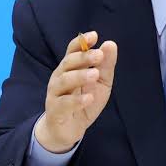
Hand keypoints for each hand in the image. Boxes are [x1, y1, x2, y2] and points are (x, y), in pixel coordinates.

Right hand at [35, 31, 117, 151]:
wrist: (69, 129)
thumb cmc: (84, 100)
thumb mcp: (101, 82)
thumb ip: (105, 65)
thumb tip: (110, 44)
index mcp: (71, 68)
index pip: (73, 50)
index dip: (81, 42)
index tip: (94, 36)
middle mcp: (60, 77)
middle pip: (68, 63)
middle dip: (83, 57)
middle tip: (99, 55)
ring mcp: (55, 93)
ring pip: (64, 81)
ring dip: (80, 76)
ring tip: (95, 74)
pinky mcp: (55, 111)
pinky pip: (64, 103)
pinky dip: (76, 100)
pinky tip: (89, 98)